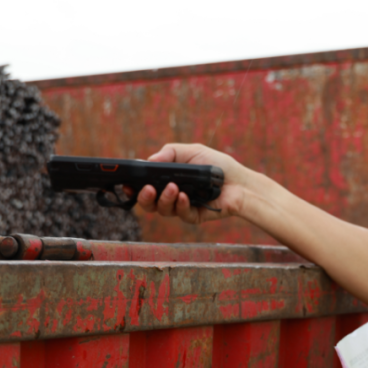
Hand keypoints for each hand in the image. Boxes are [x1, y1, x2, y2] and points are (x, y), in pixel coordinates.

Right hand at [135, 143, 252, 223]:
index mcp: (167, 179)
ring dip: (165, 199)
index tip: (128, 184)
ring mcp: (182, 206)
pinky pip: (182, 215)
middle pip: (149, 203)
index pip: (144, 186)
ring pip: (163, 210)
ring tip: (173, 188)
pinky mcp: (194, 216)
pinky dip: (181, 206)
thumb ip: (170, 153)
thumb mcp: (192, 152)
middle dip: (145, 198)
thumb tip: (148, 160)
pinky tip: (185, 197)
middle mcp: (171, 194)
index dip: (134, 187)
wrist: (240, 181)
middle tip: (149, 189)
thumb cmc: (216, 165)